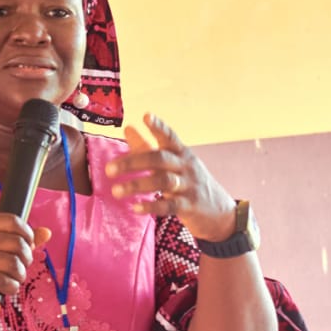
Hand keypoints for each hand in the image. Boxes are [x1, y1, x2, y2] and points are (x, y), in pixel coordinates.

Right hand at [0, 214, 51, 317]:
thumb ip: (18, 240)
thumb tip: (47, 232)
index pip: (13, 221)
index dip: (28, 235)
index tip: (27, 247)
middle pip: (17, 243)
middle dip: (26, 259)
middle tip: (20, 269)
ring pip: (13, 264)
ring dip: (19, 276)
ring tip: (13, 280)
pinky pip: (4, 281)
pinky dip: (11, 288)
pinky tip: (6, 289)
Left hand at [104, 112, 236, 240]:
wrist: (221, 213)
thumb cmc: (189, 183)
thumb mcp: (173, 163)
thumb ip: (147, 147)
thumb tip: (127, 127)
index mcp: (181, 154)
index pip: (170, 137)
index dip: (159, 127)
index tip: (146, 116)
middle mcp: (186, 167)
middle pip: (160, 159)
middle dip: (133, 162)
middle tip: (109, 169)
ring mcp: (189, 186)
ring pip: (163, 181)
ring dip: (137, 185)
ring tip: (116, 190)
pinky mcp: (189, 207)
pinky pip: (169, 206)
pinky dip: (151, 206)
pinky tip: (135, 207)